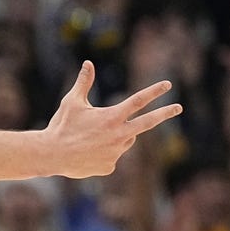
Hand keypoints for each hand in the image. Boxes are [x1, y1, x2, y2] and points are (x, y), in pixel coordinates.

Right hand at [44, 61, 181, 178]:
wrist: (51, 155)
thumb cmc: (61, 126)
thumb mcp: (71, 102)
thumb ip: (84, 83)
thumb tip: (88, 63)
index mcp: (111, 117)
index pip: (138, 101)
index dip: (154, 91)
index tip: (167, 85)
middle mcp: (118, 135)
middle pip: (148, 122)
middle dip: (165, 113)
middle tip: (178, 107)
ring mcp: (116, 152)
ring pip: (124, 140)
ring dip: (114, 136)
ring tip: (89, 138)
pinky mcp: (110, 166)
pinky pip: (111, 156)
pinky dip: (102, 153)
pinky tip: (85, 153)